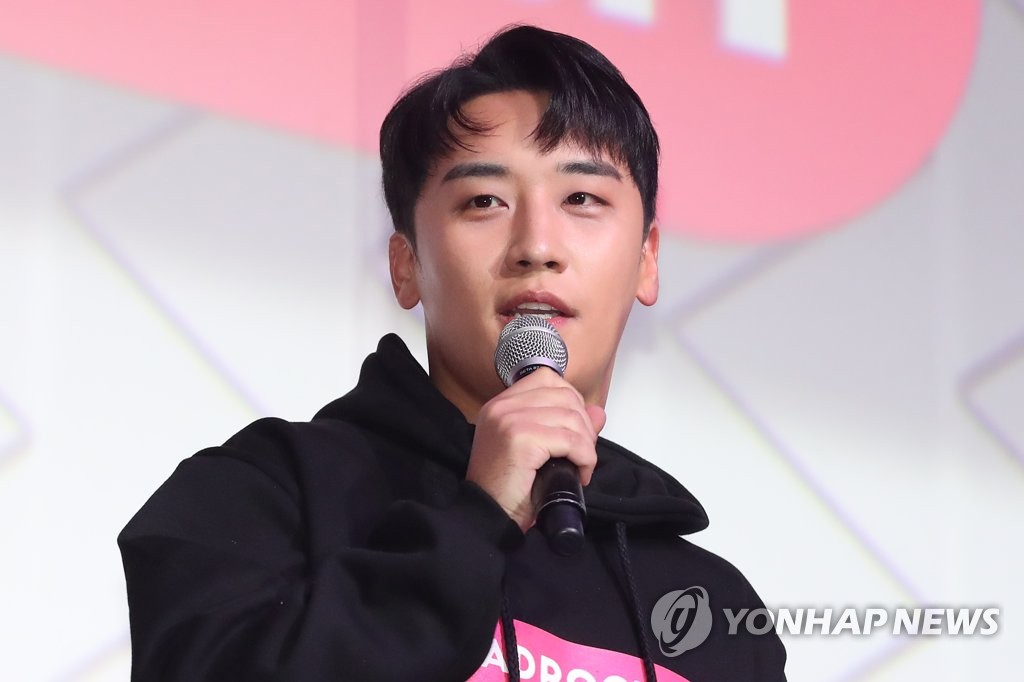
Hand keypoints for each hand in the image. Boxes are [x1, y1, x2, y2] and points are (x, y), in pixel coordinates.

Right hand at [466, 368, 605, 530]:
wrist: (488, 516)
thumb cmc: (509, 488)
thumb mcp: (538, 450)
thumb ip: (565, 425)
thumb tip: (598, 413)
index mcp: (501, 404)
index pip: (547, 379)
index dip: (571, 401)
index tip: (574, 430)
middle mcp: (502, 406)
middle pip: (564, 395)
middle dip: (584, 425)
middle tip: (582, 453)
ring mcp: (510, 419)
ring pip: (571, 417)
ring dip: (587, 445)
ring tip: (581, 466)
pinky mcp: (521, 438)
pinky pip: (571, 440)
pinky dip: (585, 458)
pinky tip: (580, 474)